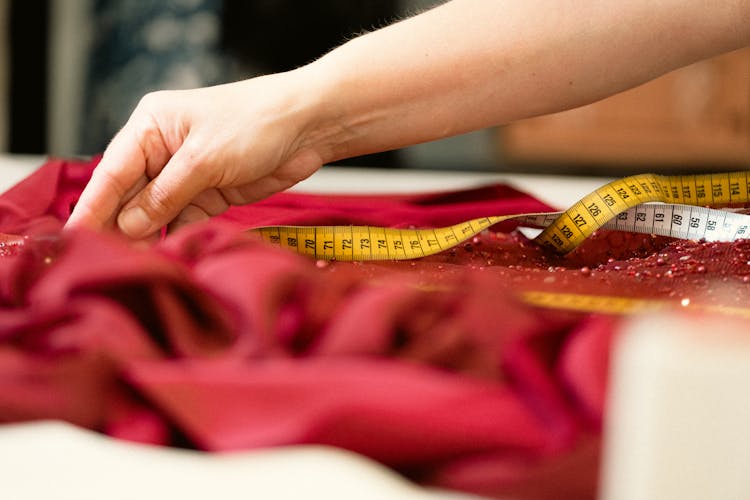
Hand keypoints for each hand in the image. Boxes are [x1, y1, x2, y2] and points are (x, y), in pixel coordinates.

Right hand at [67, 70, 327, 238]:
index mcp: (151, 127)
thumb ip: (166, 194)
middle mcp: (162, 151)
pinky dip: (173, 237)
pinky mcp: (209, 194)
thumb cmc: (257, 123)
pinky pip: (181, 220)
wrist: (308, 126)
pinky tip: (164, 256)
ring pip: (154, 212)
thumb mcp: (205, 158)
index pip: (112, 171)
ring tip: (133, 265)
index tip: (76, 237)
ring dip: (146, 237)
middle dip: (118, 227)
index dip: (93, 207)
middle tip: (104, 261)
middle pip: (129, 196)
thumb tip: (129, 224)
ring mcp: (186, 174)